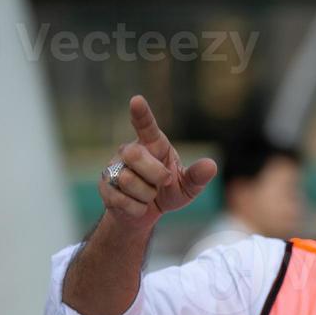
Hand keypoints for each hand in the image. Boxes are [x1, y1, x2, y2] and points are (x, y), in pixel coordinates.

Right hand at [99, 95, 217, 229]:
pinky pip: (122, 200)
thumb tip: (211, 166)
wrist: (143, 214)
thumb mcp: (187, 187)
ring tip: (148, 194)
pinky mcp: (104, 186)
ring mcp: (114, 167)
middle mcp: (130, 150)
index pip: (146, 126)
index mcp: (153, 144)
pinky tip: (137, 205)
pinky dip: (137, 209)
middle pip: (134, 155)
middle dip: (154, 173)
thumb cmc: (167, 192)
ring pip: (128, 181)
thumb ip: (197, 176)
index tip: (137, 100)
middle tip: (164, 181)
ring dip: (146, 195)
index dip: (141, 113)